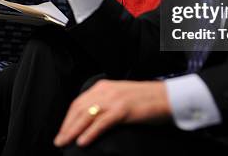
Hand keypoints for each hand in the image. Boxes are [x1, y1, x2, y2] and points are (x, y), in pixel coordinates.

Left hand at [54, 80, 170, 147]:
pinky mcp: (123, 109)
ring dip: (73, 130)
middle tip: (59, 140)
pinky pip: (102, 122)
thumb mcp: (121, 97)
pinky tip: (83, 141)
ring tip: (65, 142)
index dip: (68, 118)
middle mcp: (106, 90)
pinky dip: (90, 132)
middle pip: (79, 109)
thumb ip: (106, 103)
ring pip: (86, 115)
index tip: (62, 130)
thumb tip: (92, 119)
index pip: (79, 102)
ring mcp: (114, 99)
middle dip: (67, 126)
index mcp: (104, 86)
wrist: (168, 97)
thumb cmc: (147, 100)